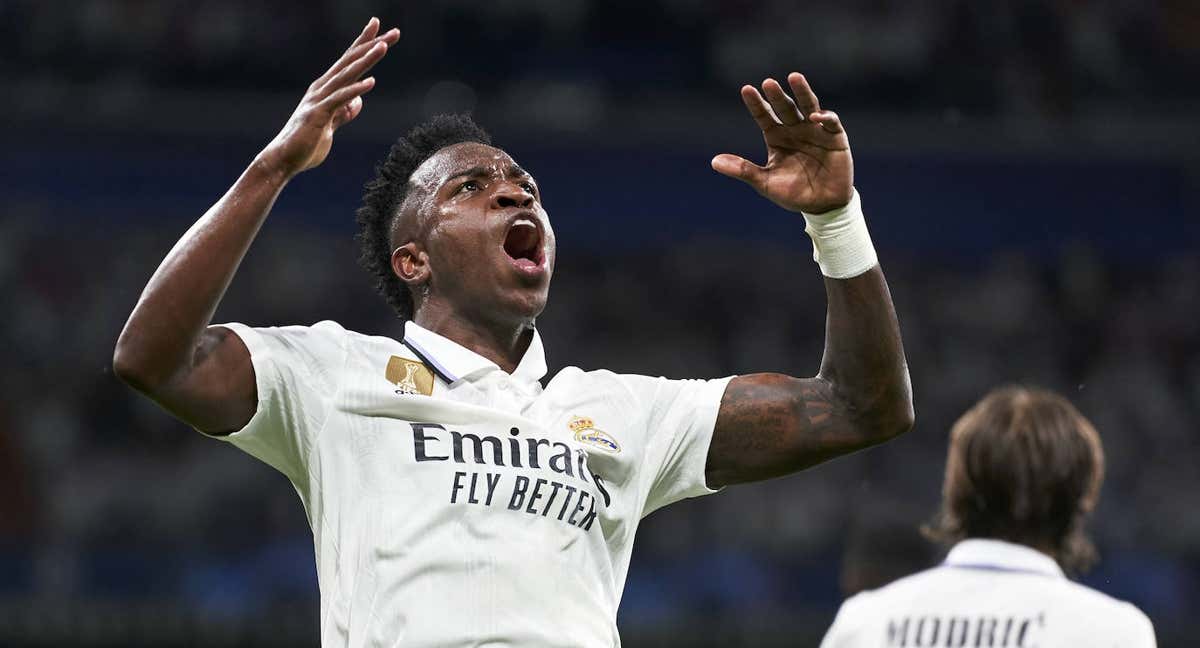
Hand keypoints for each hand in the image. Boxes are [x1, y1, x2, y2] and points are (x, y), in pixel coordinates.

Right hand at [260, 18, 400, 177]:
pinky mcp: (318, 114)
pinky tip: (371, 82)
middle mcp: (322, 88)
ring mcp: (319, 99)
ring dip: (366, 59)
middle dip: (372, 44)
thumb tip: (357, 102)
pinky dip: (355, 90)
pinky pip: (340, 99)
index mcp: (326, 88)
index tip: (384, 33)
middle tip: (394, 31)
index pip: (349, 62)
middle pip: (351, 61)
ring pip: (346, 74)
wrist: (285, 159)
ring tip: (383, 46)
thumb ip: (344, 112)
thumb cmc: (307, 143)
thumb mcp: (331, 124)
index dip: (366, 45)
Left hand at [712, 73, 851, 213]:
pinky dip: (824, 117)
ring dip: (802, 92)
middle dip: (777, 95)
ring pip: (808, 106)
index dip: (756, 103)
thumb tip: (714, 162)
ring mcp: (815, 131)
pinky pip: (830, 122)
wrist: (821, 206)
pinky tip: (815, 116)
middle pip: (784, 108)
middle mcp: (795, 129)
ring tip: (794, 77)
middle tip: (768, 83)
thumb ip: (743, 170)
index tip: (746, 90)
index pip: (764, 116)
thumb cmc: (792, 193)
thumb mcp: (764, 182)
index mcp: (776, 137)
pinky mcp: (835, 137)